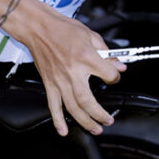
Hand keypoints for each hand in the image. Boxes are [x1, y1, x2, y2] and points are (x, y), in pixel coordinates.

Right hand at [8, 0, 126, 135]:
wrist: (39, 28)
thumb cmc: (63, 29)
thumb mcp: (91, 35)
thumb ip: (106, 52)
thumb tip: (119, 64)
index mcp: (86, 58)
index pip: (108, 75)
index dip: (115, 78)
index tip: (115, 78)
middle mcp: (73, 72)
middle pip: (88, 100)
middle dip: (100, 114)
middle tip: (108, 120)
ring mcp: (59, 80)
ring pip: (73, 107)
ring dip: (84, 121)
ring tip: (95, 128)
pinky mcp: (49, 84)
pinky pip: (53, 106)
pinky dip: (58, 120)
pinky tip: (63, 130)